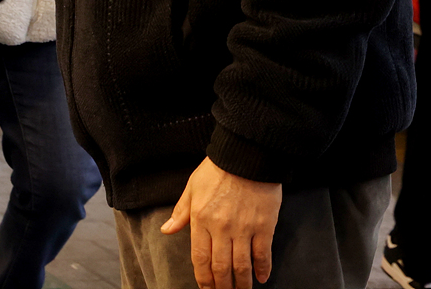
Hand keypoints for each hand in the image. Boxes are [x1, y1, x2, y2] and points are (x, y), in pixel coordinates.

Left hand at [160, 158, 281, 288]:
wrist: (246, 156)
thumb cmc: (217, 170)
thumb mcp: (192, 188)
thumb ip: (181, 213)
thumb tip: (166, 230)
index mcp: (200, 219)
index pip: (200, 257)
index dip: (203, 278)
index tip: (206, 288)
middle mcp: (221, 228)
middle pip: (221, 267)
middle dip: (222, 286)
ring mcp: (244, 229)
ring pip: (242, 265)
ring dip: (242, 283)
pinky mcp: (264, 226)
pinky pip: (263, 254)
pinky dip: (263, 269)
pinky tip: (262, 278)